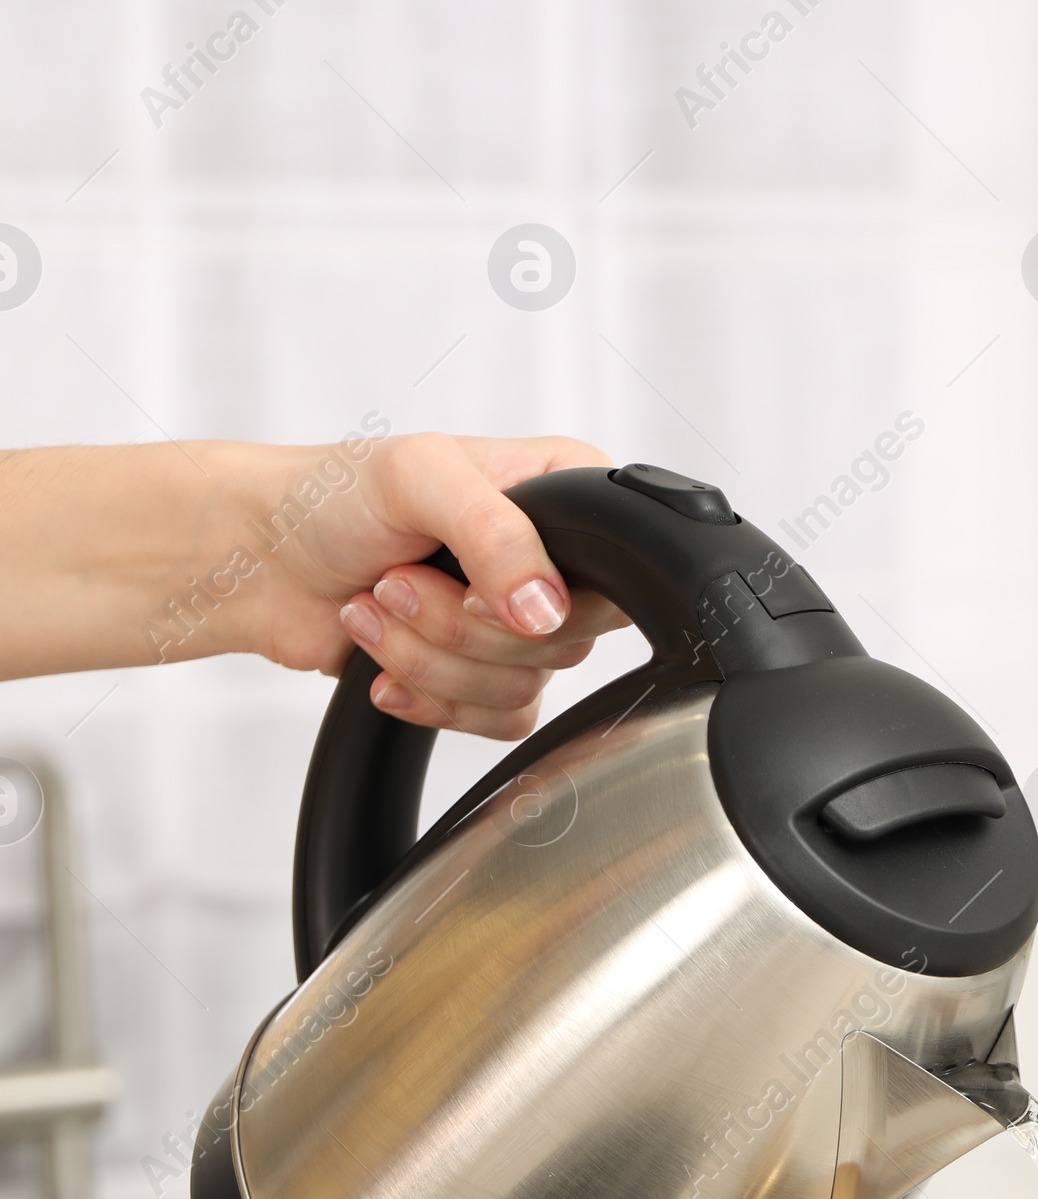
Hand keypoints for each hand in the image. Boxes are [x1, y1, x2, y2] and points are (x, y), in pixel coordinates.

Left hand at [241, 432, 630, 739]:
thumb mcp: (418, 476)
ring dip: (427, 658)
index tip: (471, 585)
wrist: (262, 560)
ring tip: (375, 608)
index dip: (544, 592)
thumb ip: (495, 533)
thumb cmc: (331, 496)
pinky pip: (498, 723)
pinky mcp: (484, 679)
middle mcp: (550, 560)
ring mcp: (518, 624)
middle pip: (561, 640)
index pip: (615, 565)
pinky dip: (432, 701)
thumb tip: (545, 609)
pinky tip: (385, 666)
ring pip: (521, 686)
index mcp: (561, 490)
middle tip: (396, 580)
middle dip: (456, 625)